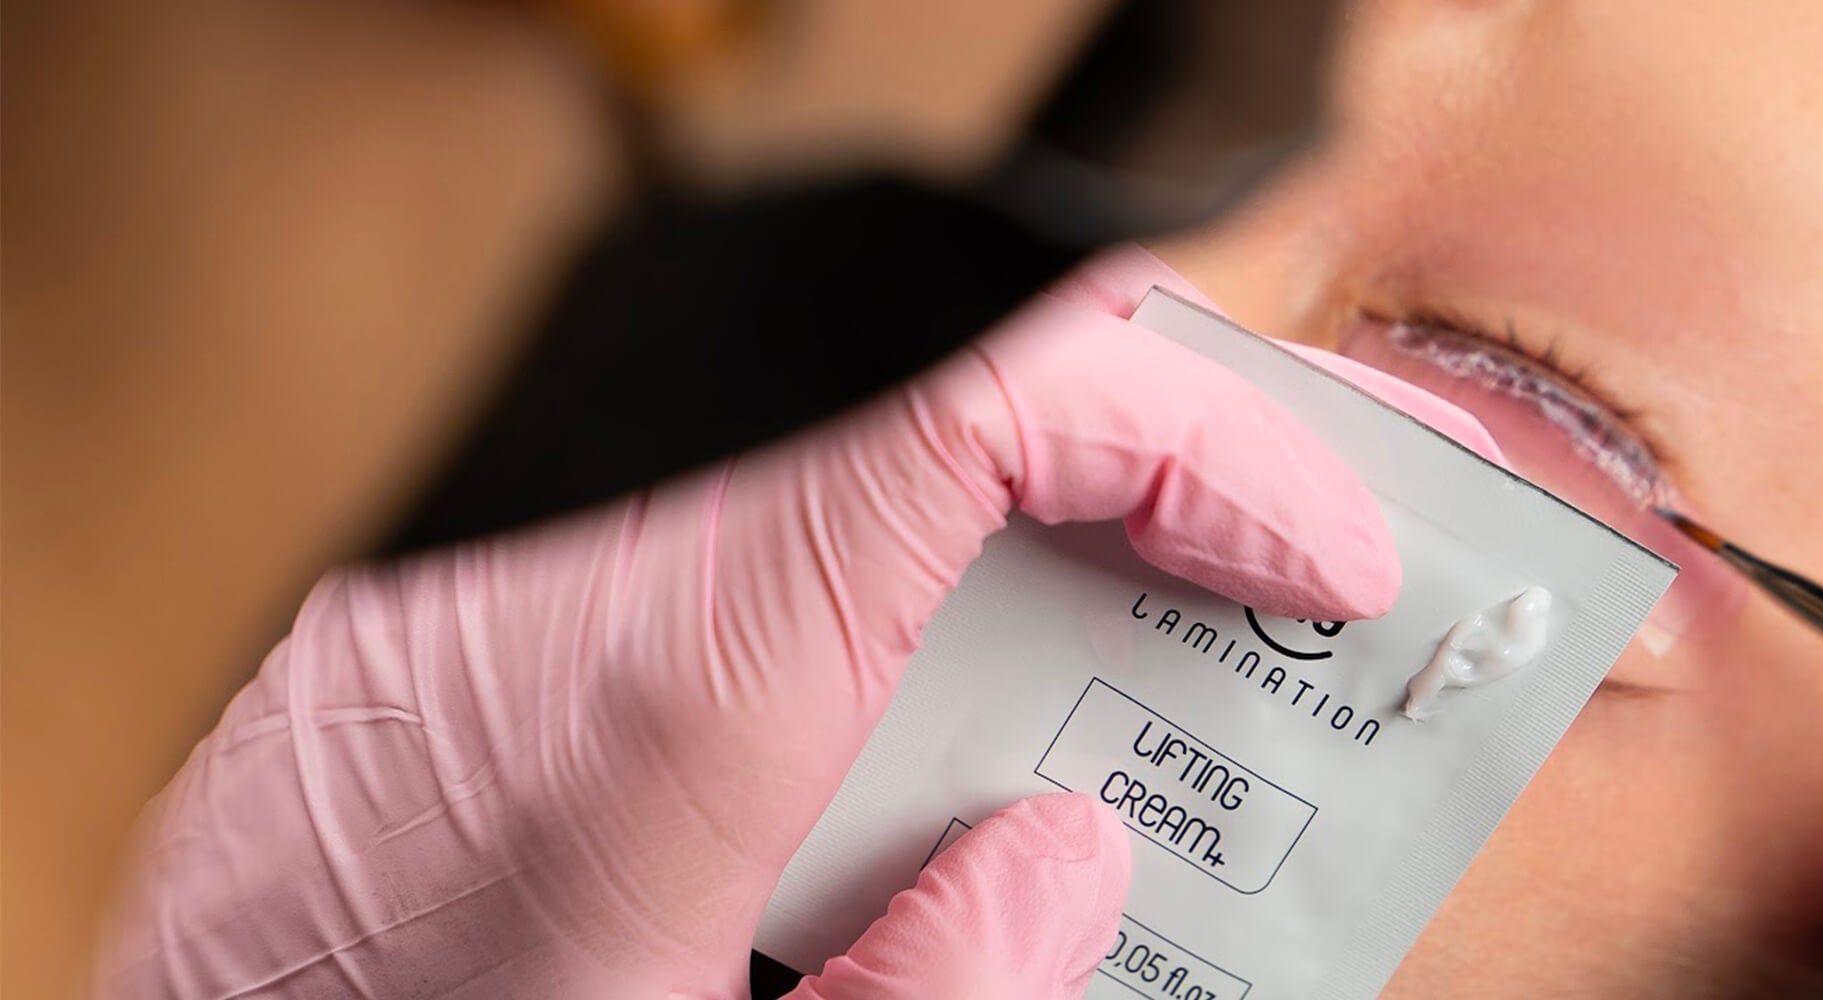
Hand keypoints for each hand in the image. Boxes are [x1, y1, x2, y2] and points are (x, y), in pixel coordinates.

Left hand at [101, 248, 1502, 997]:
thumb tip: (1059, 865)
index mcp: (631, 739)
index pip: (961, 446)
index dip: (1187, 443)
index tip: (1315, 544)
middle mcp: (535, 639)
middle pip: (915, 474)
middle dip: (1141, 528)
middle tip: (1287, 612)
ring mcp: (469, 647)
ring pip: (812, 538)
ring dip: (1005, 603)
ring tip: (1135, 721)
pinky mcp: (433, 681)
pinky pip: (698, 601)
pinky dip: (862, 646)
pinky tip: (929, 767)